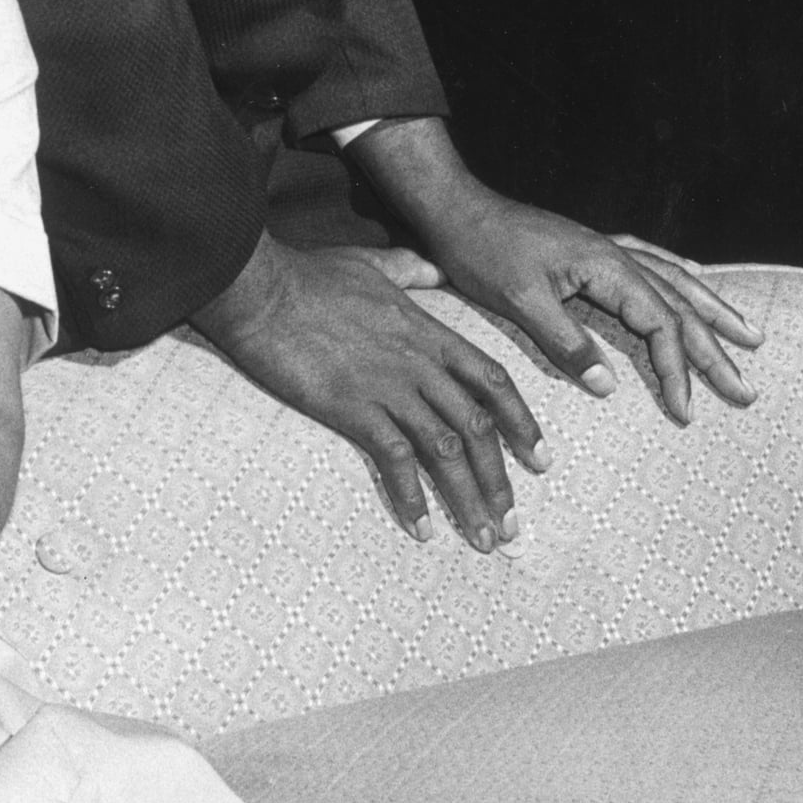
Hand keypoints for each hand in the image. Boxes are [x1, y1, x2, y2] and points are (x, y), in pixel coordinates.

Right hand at [193, 234, 547, 549]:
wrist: (262, 289)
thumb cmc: (309, 275)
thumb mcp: (371, 263)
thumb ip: (409, 269)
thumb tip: (433, 268)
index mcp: (427, 332)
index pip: (491, 381)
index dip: (522, 422)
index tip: (540, 459)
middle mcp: (418, 363)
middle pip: (477, 427)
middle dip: (500, 480)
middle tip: (512, 524)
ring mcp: (388, 386)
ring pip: (445, 450)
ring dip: (468, 499)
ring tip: (482, 539)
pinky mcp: (353, 407)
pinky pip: (394, 459)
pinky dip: (411, 497)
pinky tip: (422, 528)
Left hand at [420, 193, 761, 423]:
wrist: (455, 209)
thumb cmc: (481, 251)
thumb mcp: (518, 299)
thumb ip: (565, 340)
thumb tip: (609, 385)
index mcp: (605, 267)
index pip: (661, 323)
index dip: (677, 370)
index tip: (685, 411)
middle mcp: (615, 255)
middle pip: (680, 305)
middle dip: (715, 350)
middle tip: (747, 390)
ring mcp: (605, 248)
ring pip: (675, 281)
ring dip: (712, 311)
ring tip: (750, 336)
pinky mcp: (590, 248)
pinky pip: (652, 261)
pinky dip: (679, 276)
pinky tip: (695, 279)